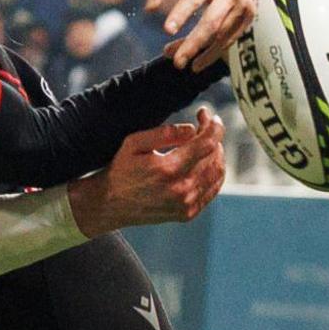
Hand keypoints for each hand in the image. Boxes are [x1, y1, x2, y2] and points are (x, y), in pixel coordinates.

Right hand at [69, 108, 226, 235]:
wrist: (111, 204)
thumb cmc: (121, 170)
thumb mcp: (134, 143)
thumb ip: (164, 133)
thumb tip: (192, 129)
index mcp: (168, 169)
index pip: (207, 143)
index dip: (213, 126)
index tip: (209, 116)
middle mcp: (181, 189)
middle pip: (214, 155)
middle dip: (213, 135)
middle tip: (202, 125)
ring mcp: (186, 204)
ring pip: (217, 172)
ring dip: (216, 153)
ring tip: (204, 143)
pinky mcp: (188, 213)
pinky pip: (213, 189)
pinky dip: (213, 172)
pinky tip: (204, 162)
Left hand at [146, 0, 254, 72]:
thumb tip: (149, 9)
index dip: (181, 14)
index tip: (167, 31)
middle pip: (212, 22)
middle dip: (194, 44)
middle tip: (177, 62)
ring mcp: (243, 2)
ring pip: (222, 35)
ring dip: (202, 52)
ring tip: (183, 63)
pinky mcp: (249, 13)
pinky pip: (231, 38)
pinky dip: (215, 51)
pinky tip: (199, 59)